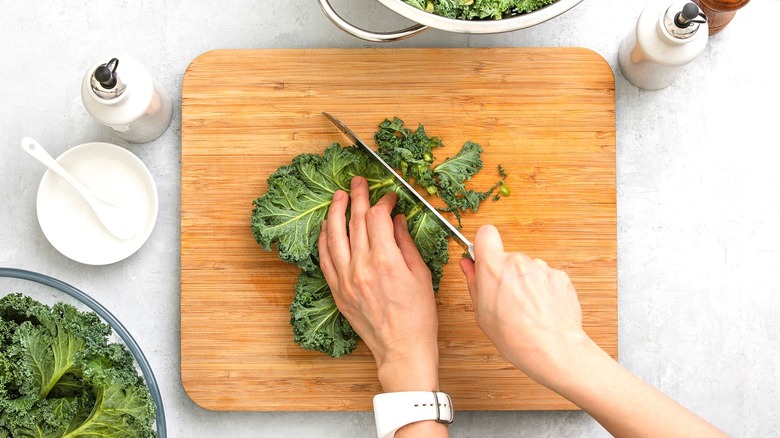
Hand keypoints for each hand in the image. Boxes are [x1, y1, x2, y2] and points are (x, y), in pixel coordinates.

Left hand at [318, 176, 439, 392]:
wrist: (402, 349)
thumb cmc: (418, 316)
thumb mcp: (421, 274)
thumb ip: (405, 243)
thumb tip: (396, 220)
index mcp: (387, 261)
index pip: (378, 218)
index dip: (383, 201)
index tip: (389, 197)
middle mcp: (362, 267)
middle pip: (356, 221)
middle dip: (358, 197)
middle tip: (359, 182)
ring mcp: (346, 279)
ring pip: (334, 235)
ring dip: (335, 211)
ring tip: (338, 196)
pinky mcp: (337, 291)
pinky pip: (325, 258)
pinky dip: (324, 239)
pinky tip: (326, 227)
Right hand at [458, 224, 585, 386]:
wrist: (553, 349)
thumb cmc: (514, 337)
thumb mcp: (482, 314)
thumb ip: (474, 283)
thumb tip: (468, 265)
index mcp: (493, 267)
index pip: (485, 234)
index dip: (484, 245)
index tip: (485, 259)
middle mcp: (517, 261)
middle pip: (508, 258)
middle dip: (507, 274)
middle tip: (508, 301)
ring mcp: (541, 267)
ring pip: (529, 270)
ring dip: (527, 284)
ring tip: (529, 311)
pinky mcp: (560, 276)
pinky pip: (547, 278)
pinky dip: (544, 291)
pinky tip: (544, 311)